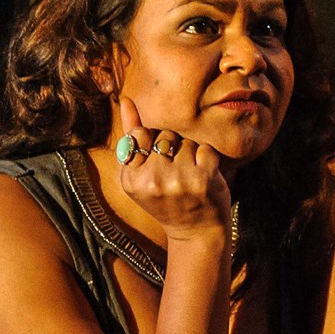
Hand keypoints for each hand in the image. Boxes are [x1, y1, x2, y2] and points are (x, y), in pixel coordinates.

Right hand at [112, 96, 232, 243]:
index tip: (158, 163)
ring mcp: (178, 180)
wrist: (196, 232)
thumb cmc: (167, 200)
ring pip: (186, 141)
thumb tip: (125, 101)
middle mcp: (152, 180)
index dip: (152, 143)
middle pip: (165, 135)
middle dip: (173, 148)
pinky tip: (204, 176)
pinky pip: (205, 149)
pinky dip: (208, 159)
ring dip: (191, 154)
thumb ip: (132, 139)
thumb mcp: (141, 175)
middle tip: (176, 174)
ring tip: (189, 176)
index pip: (140, 133)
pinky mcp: (203, 180)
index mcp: (131, 179)